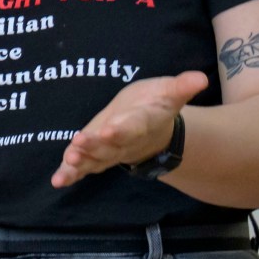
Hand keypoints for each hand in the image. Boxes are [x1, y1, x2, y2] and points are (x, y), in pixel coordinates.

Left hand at [53, 70, 206, 186]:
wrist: (152, 129)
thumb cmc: (155, 104)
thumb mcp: (168, 92)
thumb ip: (181, 87)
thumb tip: (200, 78)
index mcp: (142, 122)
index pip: (133, 126)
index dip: (123, 129)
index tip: (110, 129)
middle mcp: (125, 141)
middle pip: (111, 145)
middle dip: (96, 145)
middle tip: (81, 141)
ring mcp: (110, 151)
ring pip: (96, 158)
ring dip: (82, 160)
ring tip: (70, 160)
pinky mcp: (96, 156)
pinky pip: (84, 168)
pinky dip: (70, 174)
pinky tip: (58, 181)